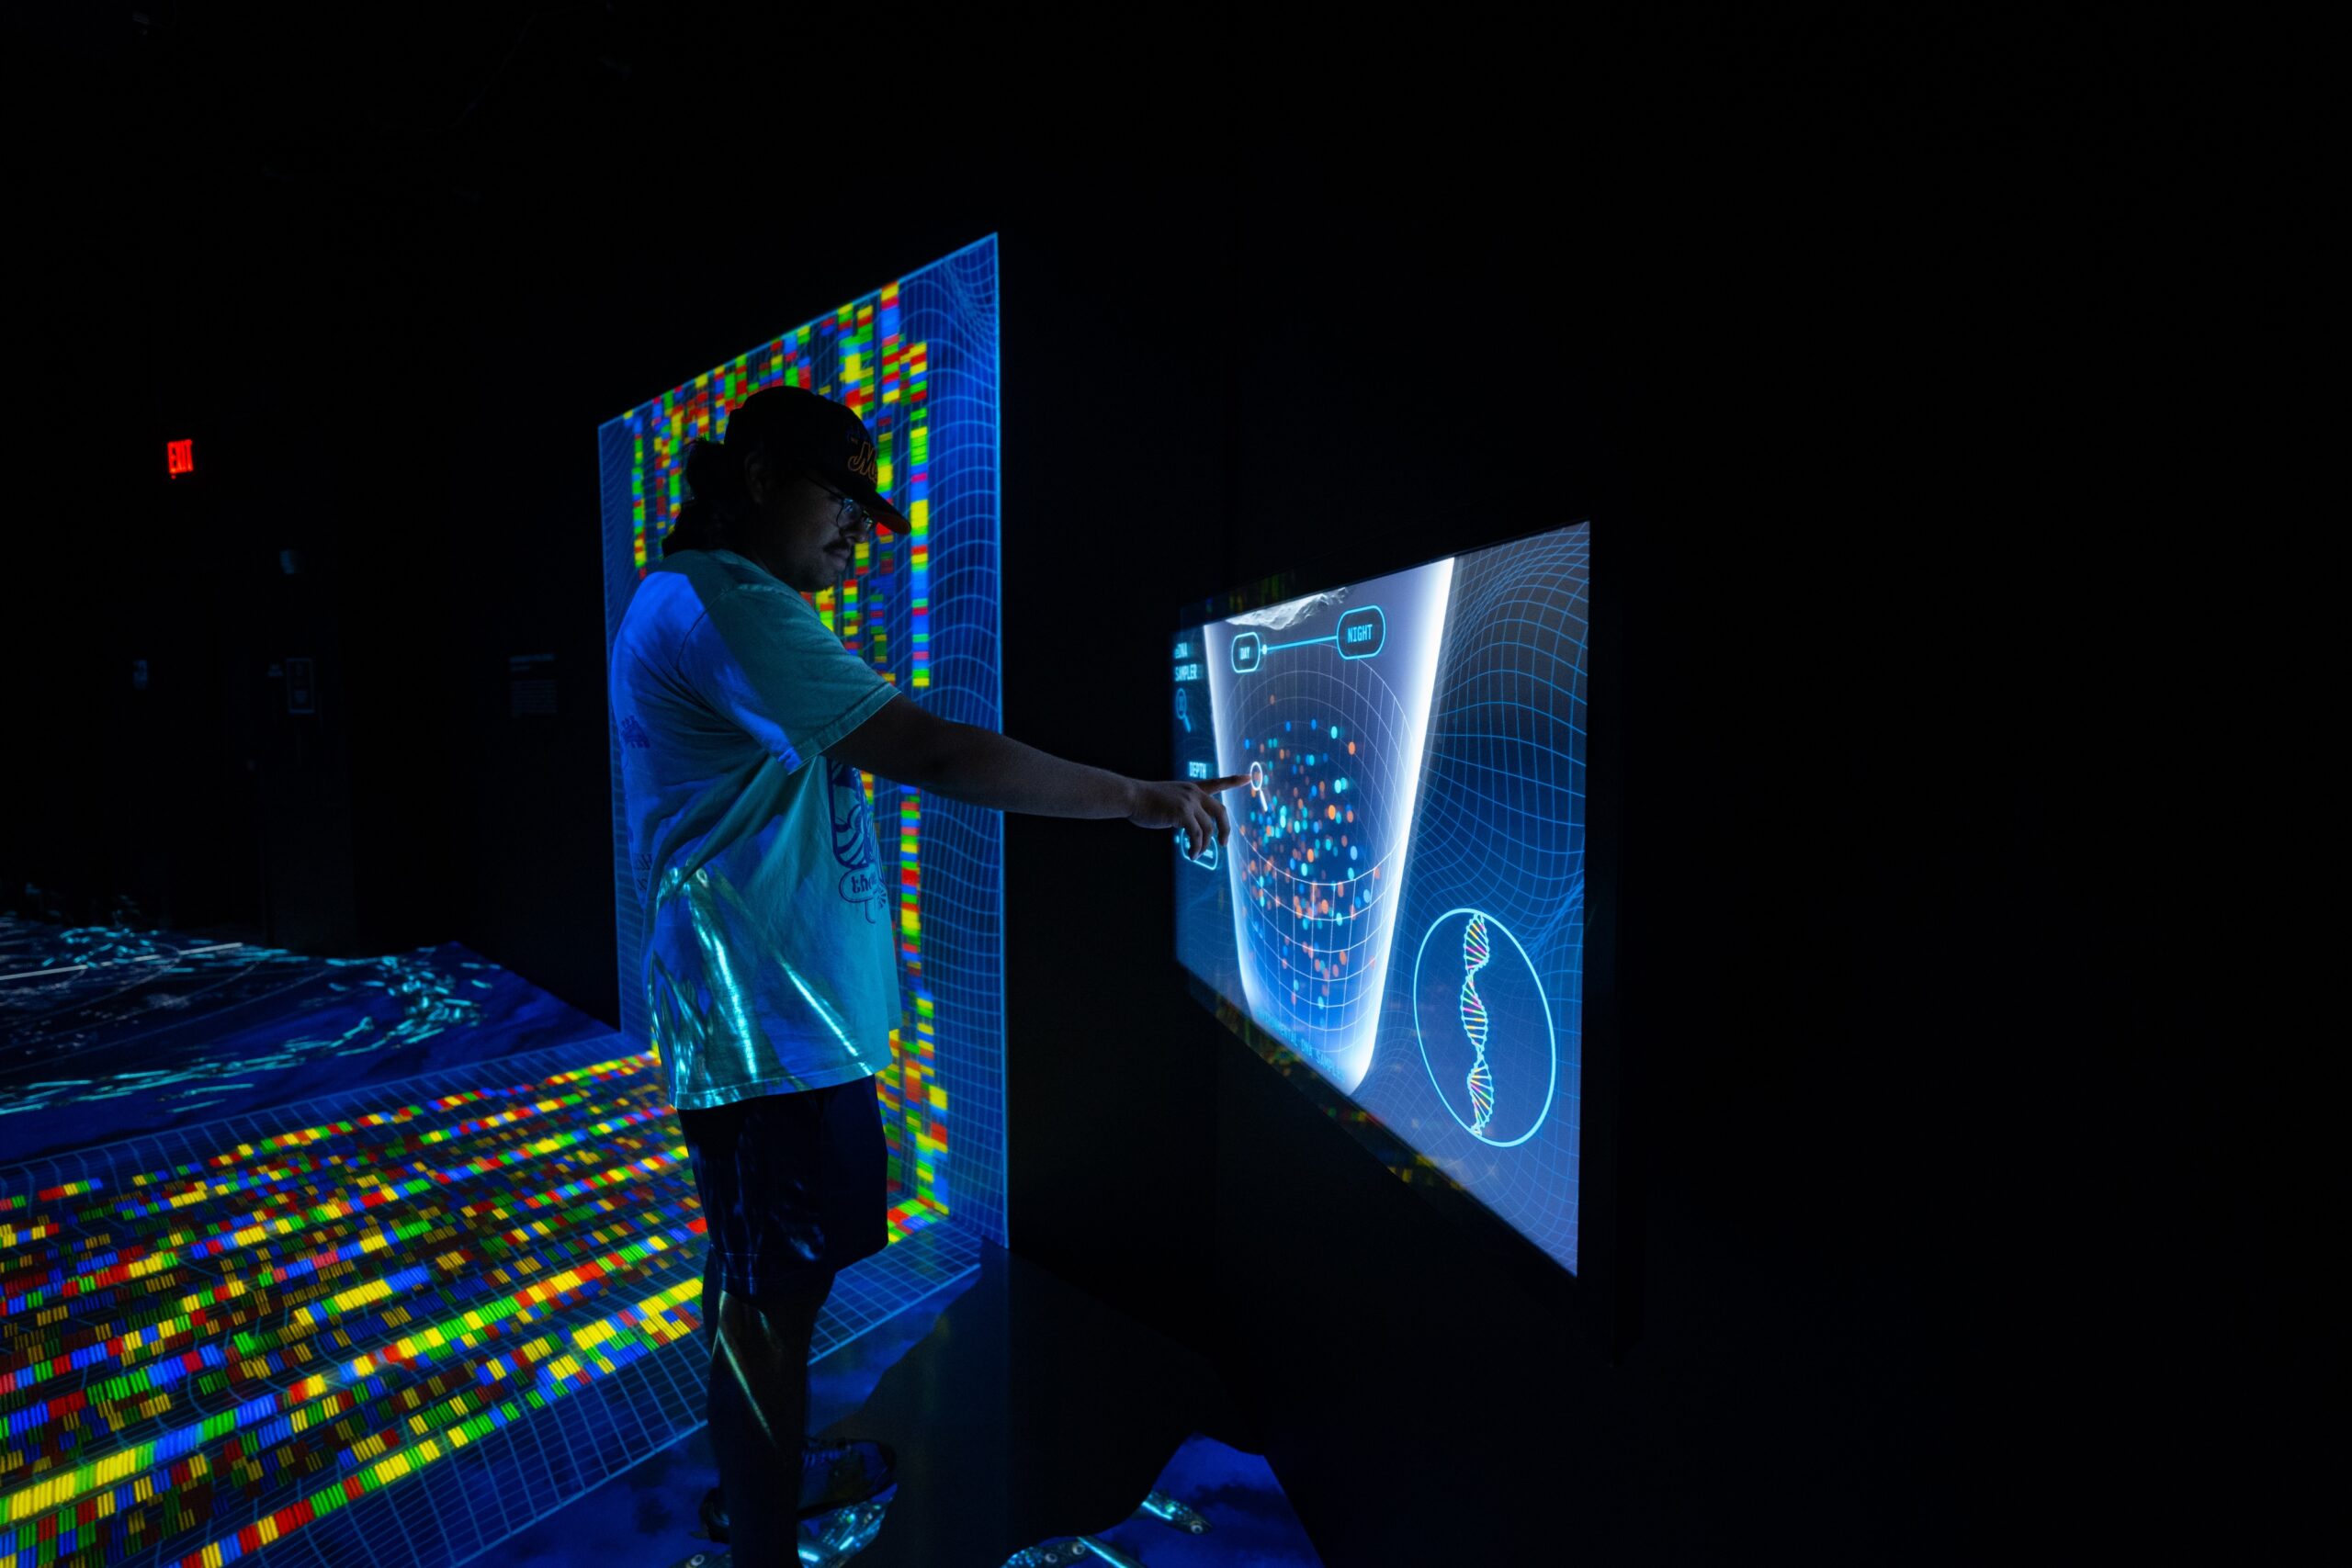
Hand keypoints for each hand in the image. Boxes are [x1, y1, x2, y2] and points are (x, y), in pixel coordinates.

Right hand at [1127, 775, 1247, 860]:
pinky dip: (1196, 848)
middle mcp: (1193, 793)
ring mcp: (1189, 802)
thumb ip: (1183, 809)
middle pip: (1220, 811)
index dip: (1233, 781)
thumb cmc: (1144, 800)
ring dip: (1203, 845)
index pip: (1217, 783)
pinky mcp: (1182, 814)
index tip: (1249, 778)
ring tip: (1196, 855)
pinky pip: (1196, 836)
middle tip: (1224, 844)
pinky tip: (1192, 854)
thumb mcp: (1169, 799)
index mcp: (1191, 788)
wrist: (1131, 796)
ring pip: (1207, 829)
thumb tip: (1191, 828)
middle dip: (1226, 829)